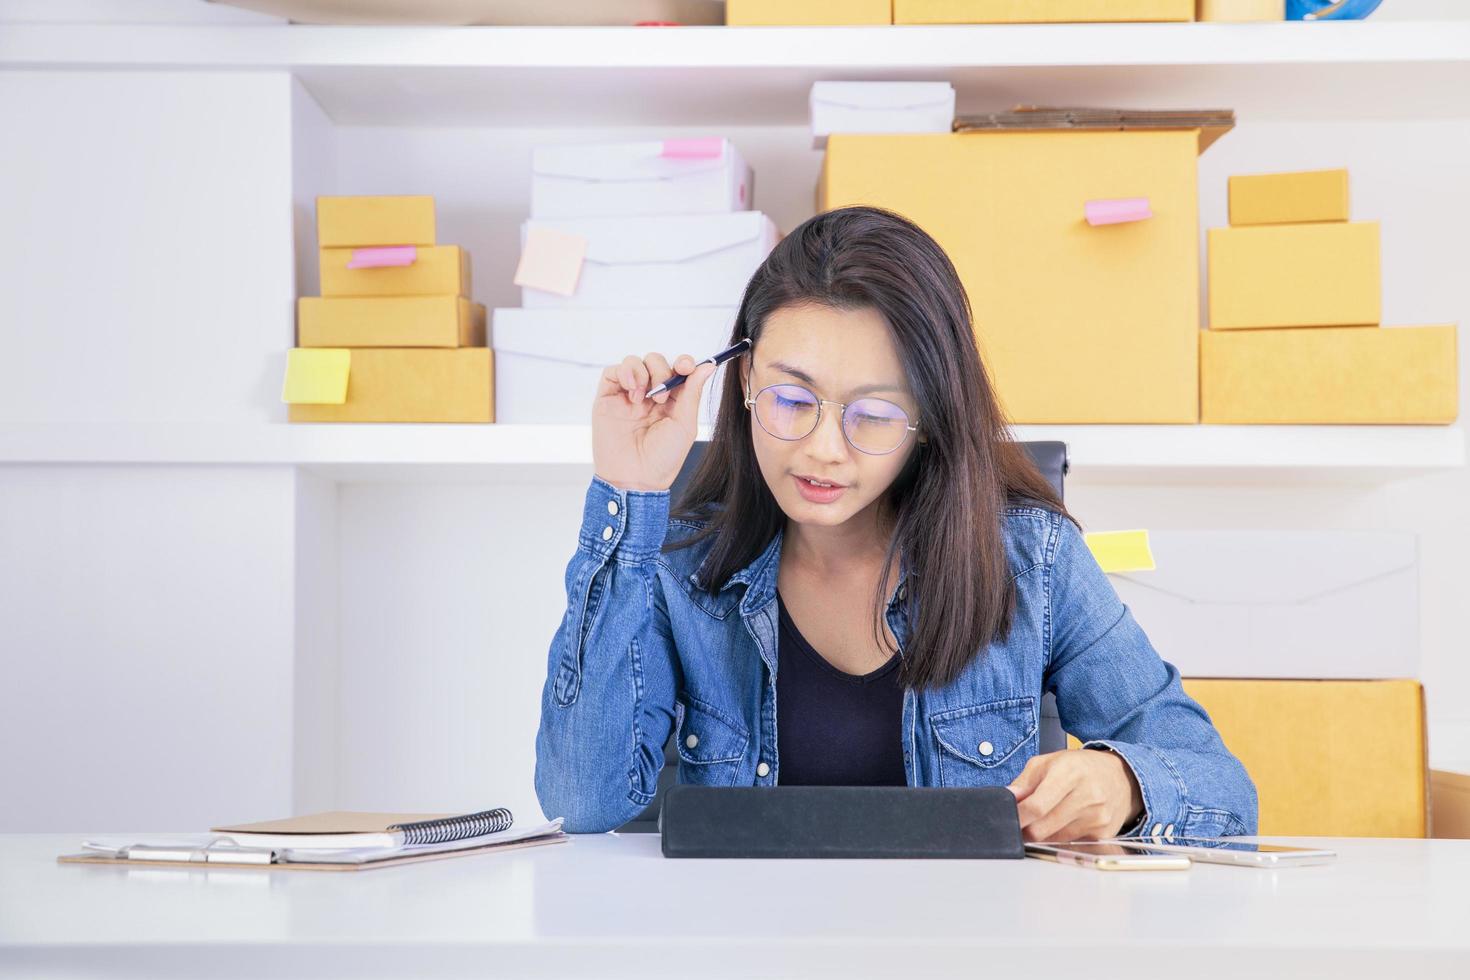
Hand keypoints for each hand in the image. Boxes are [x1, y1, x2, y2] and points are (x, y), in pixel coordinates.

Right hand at [592, 352, 716, 492]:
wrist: (635, 478)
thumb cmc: (663, 458)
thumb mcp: (685, 424)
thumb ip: (693, 392)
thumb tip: (708, 365)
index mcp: (672, 400)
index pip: (677, 369)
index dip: (682, 362)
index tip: (685, 366)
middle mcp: (650, 394)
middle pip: (655, 361)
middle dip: (660, 371)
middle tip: (661, 397)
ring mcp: (627, 395)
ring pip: (634, 362)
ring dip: (642, 373)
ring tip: (642, 398)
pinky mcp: (608, 398)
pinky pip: (613, 371)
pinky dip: (624, 373)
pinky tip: (631, 392)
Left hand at [1006, 749, 1143, 841]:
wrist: (1121, 778)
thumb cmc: (1080, 768)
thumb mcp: (1048, 762)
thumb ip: (1023, 782)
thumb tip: (1006, 799)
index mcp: (1069, 773)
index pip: (1036, 806)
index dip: (1017, 817)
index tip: (1006, 820)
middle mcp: (1087, 796)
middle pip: (1042, 829)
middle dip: (1025, 829)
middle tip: (1021, 823)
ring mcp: (1097, 817)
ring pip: (1053, 839)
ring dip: (1042, 833)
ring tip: (1045, 818)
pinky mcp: (1103, 834)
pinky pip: (1069, 844)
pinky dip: (1059, 837)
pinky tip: (1063, 822)